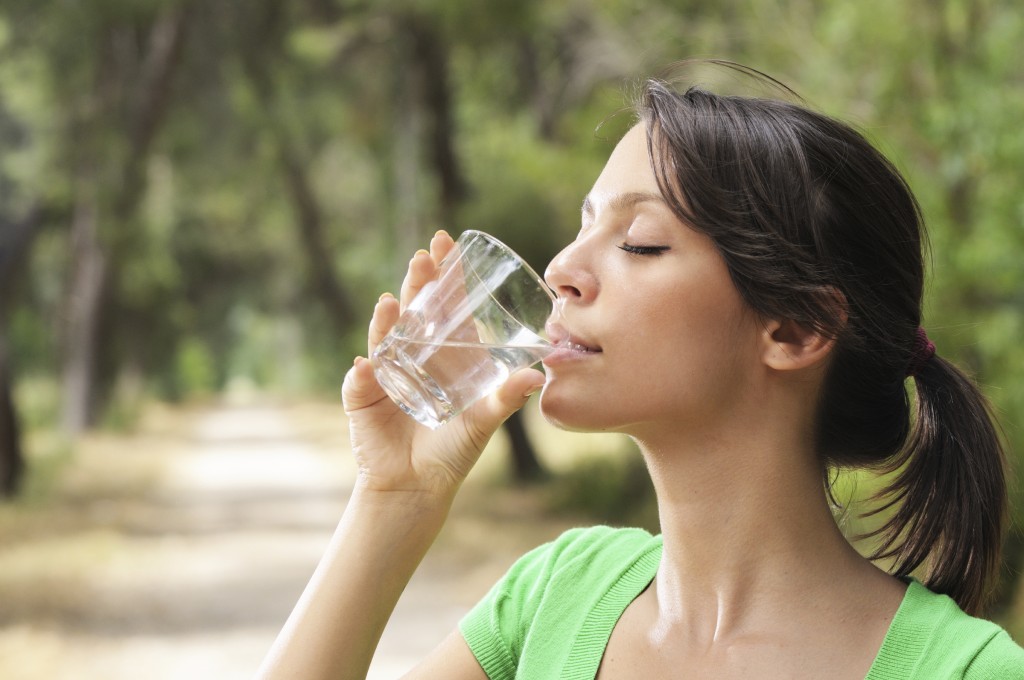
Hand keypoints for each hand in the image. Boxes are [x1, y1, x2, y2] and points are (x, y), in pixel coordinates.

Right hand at [341, 230, 545, 499]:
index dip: (444, 274)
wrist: (417, 485)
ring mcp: (384, 372)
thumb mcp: (484, 420)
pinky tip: (369, 364)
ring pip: (386, 335)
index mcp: (443, 353)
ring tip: (394, 300)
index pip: (443, 304)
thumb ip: (506, 398)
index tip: (447, 241)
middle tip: (424, 256)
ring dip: (388, 317)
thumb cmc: (453, 450)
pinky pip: (363, 379)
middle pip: (413, 309)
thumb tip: (536, 374)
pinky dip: (366, 372)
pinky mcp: (363, 396)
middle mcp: (413, 355)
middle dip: (417, 281)